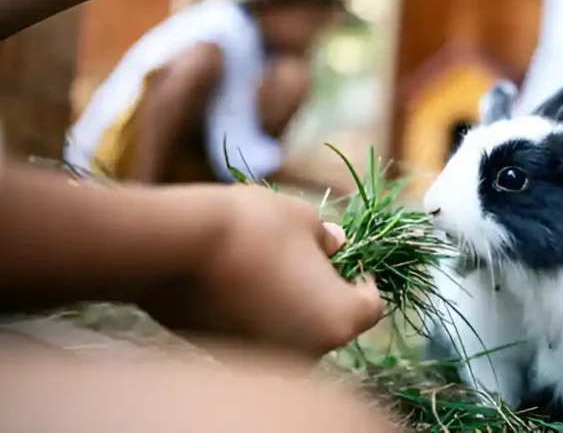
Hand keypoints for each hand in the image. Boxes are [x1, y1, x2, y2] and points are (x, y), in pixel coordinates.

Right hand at [138, 184, 384, 358]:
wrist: (175, 248)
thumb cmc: (253, 228)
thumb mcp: (305, 219)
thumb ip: (328, 239)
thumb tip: (337, 245)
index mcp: (339, 319)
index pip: (371, 306)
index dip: (365, 277)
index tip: (351, 257)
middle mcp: (309, 351)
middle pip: (332, 322)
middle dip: (326, 290)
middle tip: (310, 256)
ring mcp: (268, 359)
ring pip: (295, 331)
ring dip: (292, 303)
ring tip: (271, 265)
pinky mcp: (229, 356)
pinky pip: (260, 335)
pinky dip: (260, 314)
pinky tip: (241, 282)